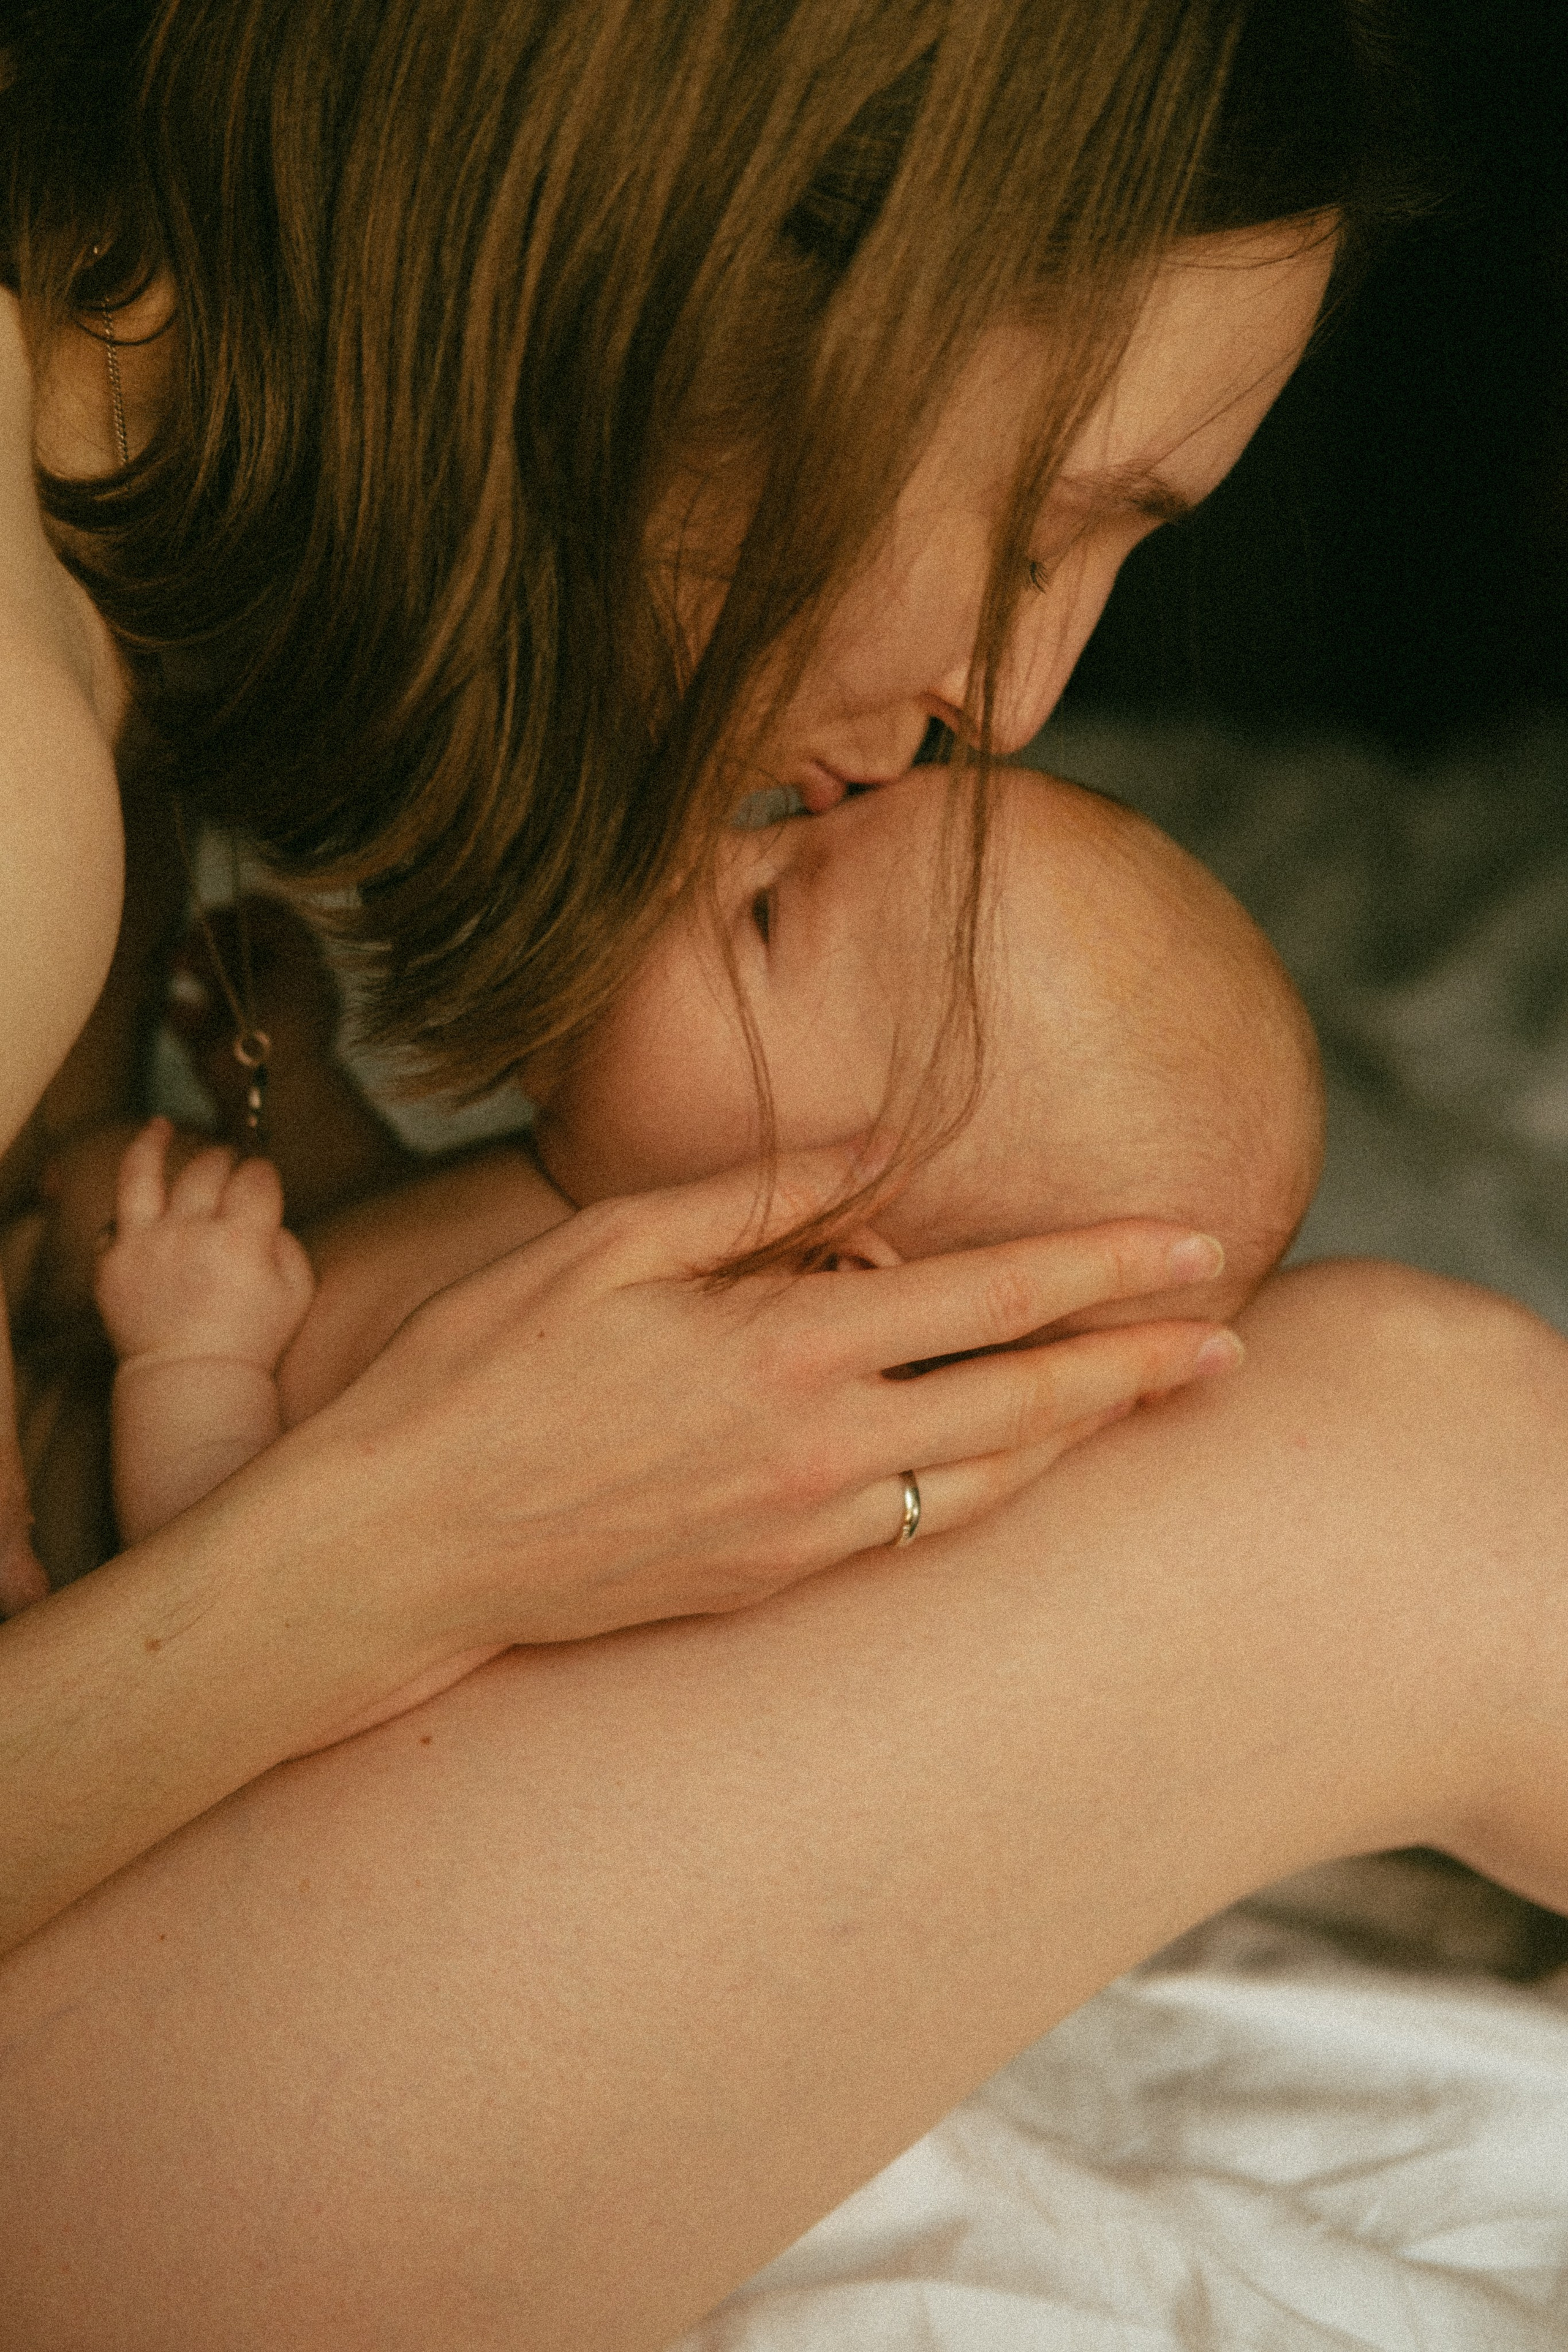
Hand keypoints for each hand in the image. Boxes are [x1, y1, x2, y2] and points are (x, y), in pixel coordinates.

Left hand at [94, 1118, 315, 1371]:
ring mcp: (143, 1245)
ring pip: (143, 1171)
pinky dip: (130, 1213)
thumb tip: (264, 1210)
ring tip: (160, 1126)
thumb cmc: (253, 1338)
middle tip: (229, 1166)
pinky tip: (143, 1206)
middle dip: (224, 1159)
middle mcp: (188, 1233)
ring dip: (154, 1142)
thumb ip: (287, 1240)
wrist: (192, 1380)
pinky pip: (115, 1220)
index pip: (256, 1175)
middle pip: (207, 1166)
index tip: (262, 1180)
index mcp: (241, 1239)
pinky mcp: (110, 1263)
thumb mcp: (297, 1289)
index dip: (263, 1173)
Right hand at [251, 1148, 1240, 1673]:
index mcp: (782, 1346)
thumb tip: (883, 1148)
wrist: (401, 1549)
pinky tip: (1022, 1466)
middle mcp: (816, 1449)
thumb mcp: (605, 1244)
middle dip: (1139, 1366)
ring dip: (1085, 1439)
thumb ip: (760, 1192)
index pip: (988, 1296)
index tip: (1196, 1244)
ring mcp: (801, 1532)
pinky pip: (918, 1534)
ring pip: (989, 1482)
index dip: (1103, 1267)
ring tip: (1156, 1401)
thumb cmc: (482, 1375)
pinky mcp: (772, 1586)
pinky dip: (991, 1491)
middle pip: (1025, 1403)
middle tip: (1234, 1339)